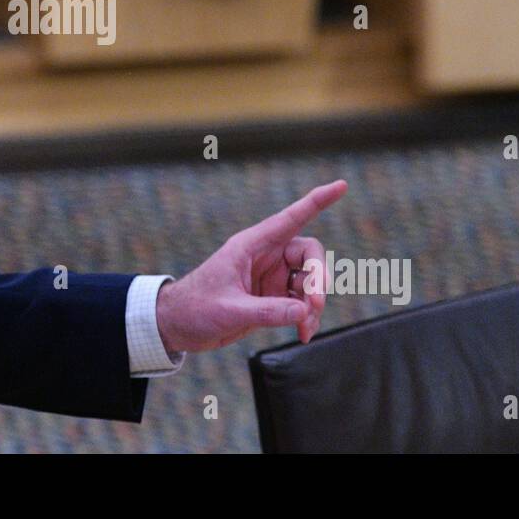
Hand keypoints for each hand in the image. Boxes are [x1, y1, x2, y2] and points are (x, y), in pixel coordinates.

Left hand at [155, 180, 346, 351]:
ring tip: (305, 328)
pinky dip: (306, 317)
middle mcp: (265, 256)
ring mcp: (270, 277)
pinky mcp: (271, 298)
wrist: (176, 326)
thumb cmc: (194, 308)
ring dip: (313, 304)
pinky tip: (302, 333)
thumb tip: (303, 311)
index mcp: (251, 245)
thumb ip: (267, 312)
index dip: (317, 201)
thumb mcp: (229, 310)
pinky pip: (300, 303)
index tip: (342, 186)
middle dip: (318, 279)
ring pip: (309, 282)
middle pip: (309, 254)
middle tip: (314, 305)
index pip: (292, 217)